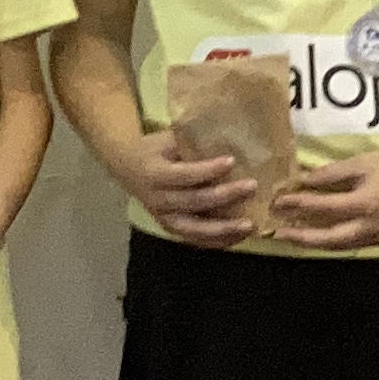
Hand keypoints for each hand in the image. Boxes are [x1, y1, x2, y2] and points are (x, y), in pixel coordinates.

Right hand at [132, 127, 262, 248]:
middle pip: (194, 201)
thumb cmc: (153, 150)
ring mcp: (163, 217)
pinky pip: (196, 240)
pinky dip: (218, 241)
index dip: (208, 169)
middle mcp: (157, 199)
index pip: (184, 174)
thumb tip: (228, 137)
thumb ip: (189, 142)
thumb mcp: (165, 140)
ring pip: (195, 229)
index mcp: (155, 174)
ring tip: (250, 224)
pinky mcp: (170, 228)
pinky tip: (239, 236)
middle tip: (252, 186)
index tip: (232, 160)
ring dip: (224, 228)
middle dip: (225, 196)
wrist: (126, 168)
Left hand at [272, 145, 378, 253]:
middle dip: (302, 238)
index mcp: (366, 204)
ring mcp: (377, 236)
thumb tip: (301, 182)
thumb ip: (328, 174)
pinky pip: (350, 244)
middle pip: (329, 239)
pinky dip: (331, 242)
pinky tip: (316, 236)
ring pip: (339, 246)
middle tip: (279, 234)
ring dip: (314, 243)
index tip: (280, 202)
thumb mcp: (358, 163)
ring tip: (292, 237)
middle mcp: (371, 226)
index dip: (300, 205)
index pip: (325, 208)